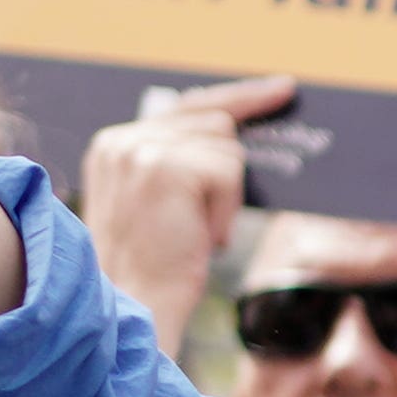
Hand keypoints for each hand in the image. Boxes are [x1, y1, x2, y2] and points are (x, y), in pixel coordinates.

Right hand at [77, 74, 291, 354]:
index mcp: (114, 145)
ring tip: (193, 234)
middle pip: (214, 121)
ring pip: (226, 149)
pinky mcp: (166, 168)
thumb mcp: (159, 203)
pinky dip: (225, 212)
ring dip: (224, 199)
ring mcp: (140, 151)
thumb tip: (234, 132)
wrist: (136, 307)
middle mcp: (121, 140)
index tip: (282, 89)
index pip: (187, 107)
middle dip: (230, 171)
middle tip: (211, 218)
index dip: (239, 99)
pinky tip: (199, 238)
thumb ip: (180, 161)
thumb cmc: (155, 267)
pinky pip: (229, 172)